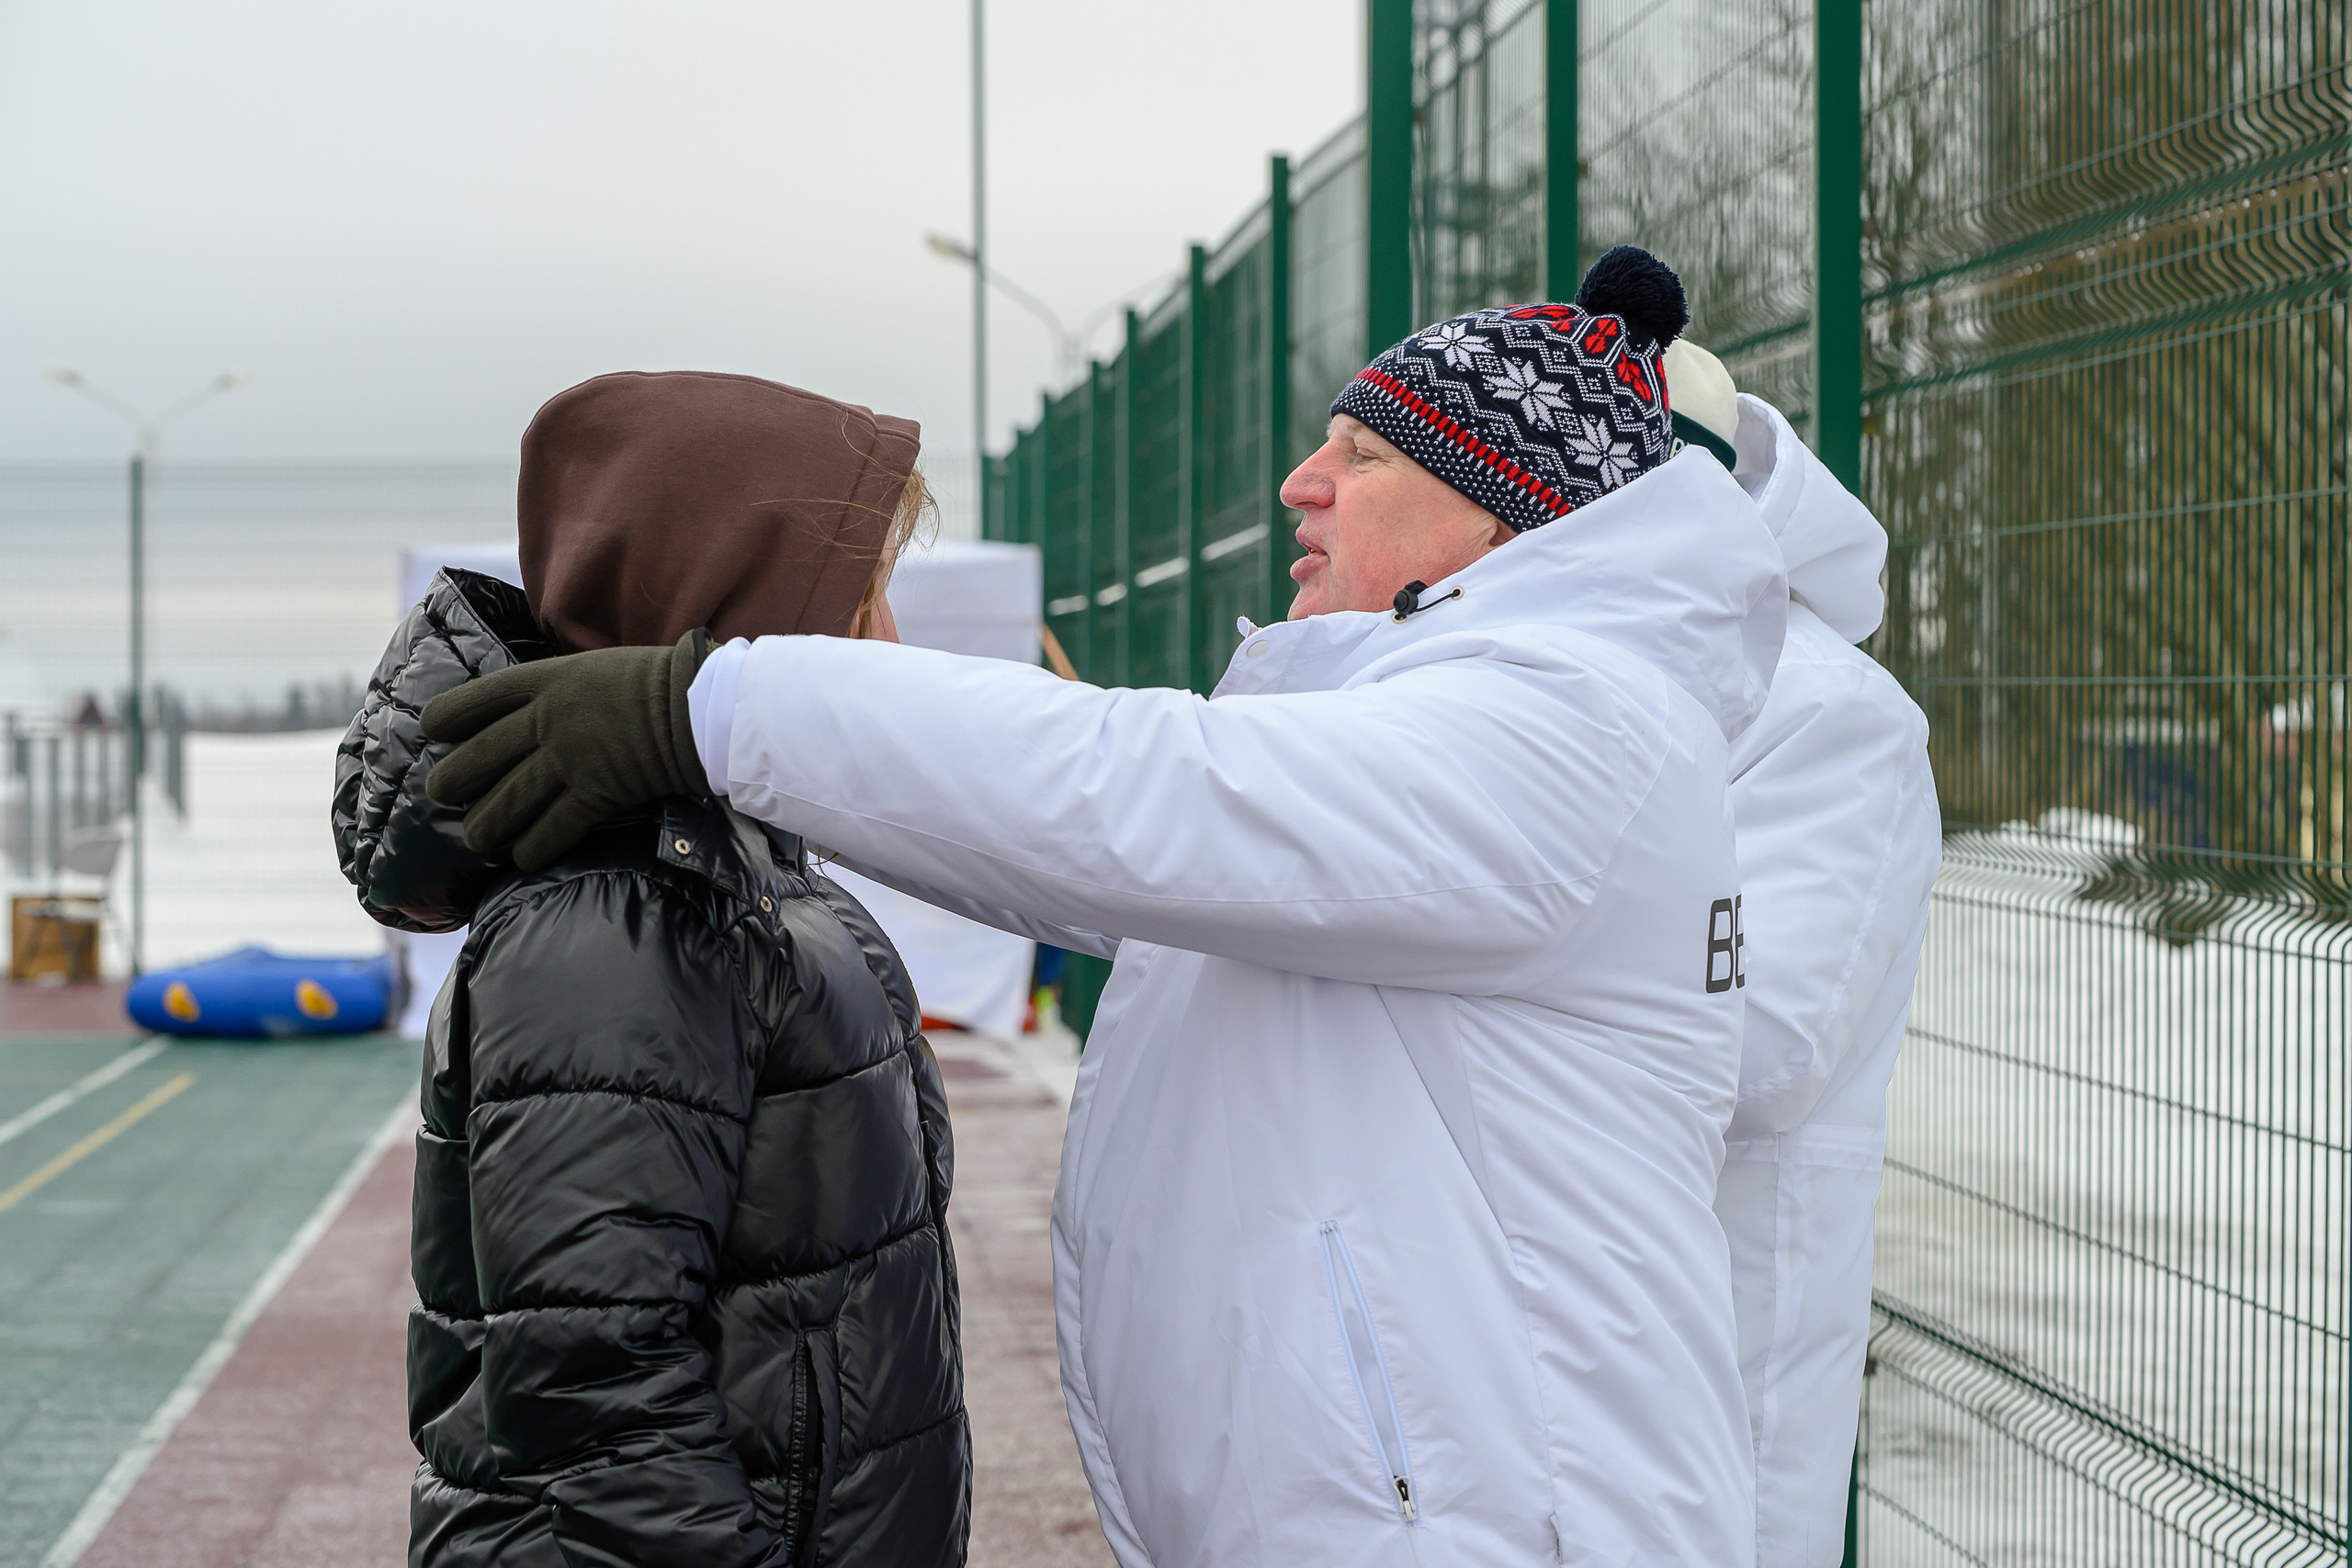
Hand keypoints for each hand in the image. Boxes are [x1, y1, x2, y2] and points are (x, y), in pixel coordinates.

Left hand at [422, 630, 709, 871]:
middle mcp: (549, 721)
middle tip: (441, 794)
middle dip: (451, 781)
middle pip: (479, 758)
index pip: (478, 700)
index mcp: (546, 681)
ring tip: (476, 837)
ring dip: (484, 826)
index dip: (446, 717)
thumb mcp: (592, 668)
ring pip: (506, 803)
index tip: (431, 730)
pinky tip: (522, 856)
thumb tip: (531, 711)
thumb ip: (557, 689)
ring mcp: (571, 760)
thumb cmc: (654, 683)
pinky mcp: (596, 794)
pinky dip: (532, 848)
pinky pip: (551, 830)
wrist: (698, 707)